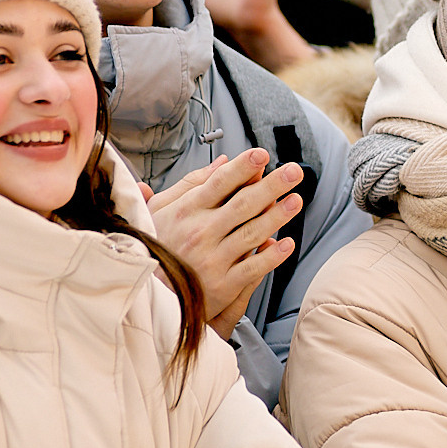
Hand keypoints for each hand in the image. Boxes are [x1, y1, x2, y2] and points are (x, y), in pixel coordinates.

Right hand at [146, 149, 303, 337]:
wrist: (149, 292)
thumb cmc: (156, 247)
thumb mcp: (160, 210)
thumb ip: (191, 184)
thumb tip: (222, 162)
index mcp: (186, 211)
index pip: (220, 183)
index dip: (243, 167)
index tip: (262, 155)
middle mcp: (201, 233)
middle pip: (243, 204)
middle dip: (272, 186)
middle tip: (293, 172)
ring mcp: (213, 259)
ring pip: (252, 233)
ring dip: (278, 215)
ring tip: (296, 200)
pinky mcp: (223, 285)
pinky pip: (253, 268)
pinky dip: (272, 256)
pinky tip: (286, 243)